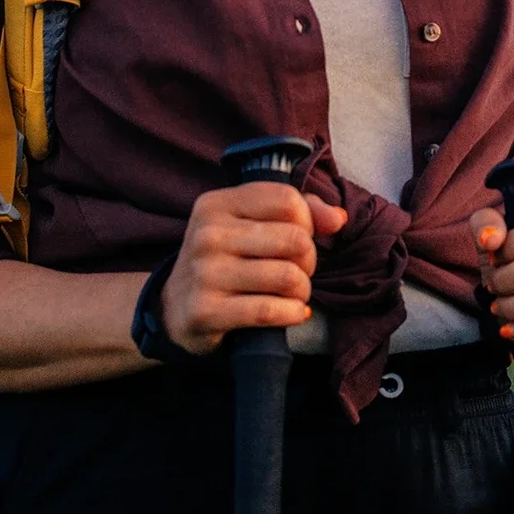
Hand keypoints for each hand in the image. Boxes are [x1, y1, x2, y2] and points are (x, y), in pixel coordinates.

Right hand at [160, 184, 348, 354]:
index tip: (300, 237)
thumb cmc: (225, 259)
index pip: (288, 200)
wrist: (175, 307)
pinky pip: (270, 311)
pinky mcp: (206, 311)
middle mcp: (207, 235)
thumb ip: (299, 212)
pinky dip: (292, 313)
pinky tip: (293, 312)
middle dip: (309, 260)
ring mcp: (204, 273)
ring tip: (294, 293)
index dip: (308, 221)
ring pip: (288, 277)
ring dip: (302, 290)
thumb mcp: (250, 224)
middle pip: (295, 239)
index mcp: (217, 204)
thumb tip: (338, 218)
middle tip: (299, 270)